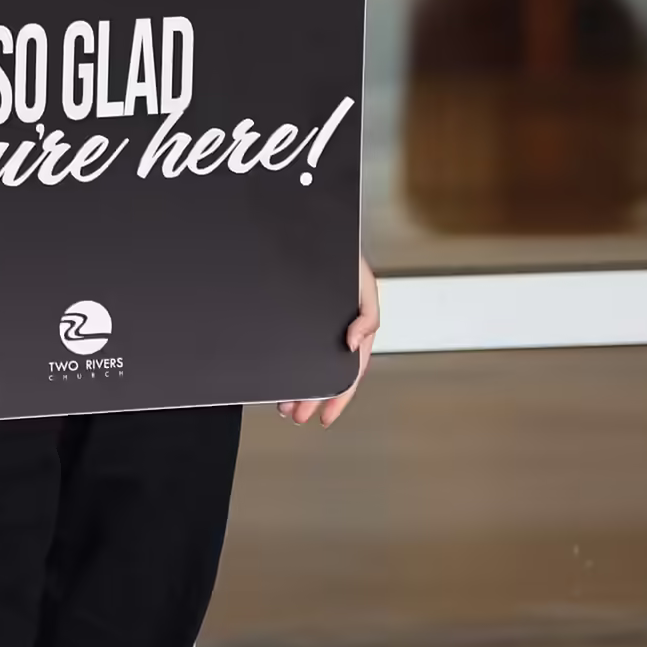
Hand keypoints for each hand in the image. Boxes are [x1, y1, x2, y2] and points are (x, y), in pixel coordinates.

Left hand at [280, 257, 378, 425]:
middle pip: (324, 374)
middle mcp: (336, 332)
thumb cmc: (344, 256)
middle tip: (295, 416)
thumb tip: (352, 344)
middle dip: (312, 398)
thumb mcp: (365, 286)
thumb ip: (367, 317)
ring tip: (285, 406)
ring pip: (308, 364)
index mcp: (355, 330)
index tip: (324, 417)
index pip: (348, 373)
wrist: (314, 229)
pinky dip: (287, 365)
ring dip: (298, 387)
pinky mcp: (295, 316)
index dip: (338, 397)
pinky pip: (291, 346)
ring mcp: (316, 326)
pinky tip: (280, 376)